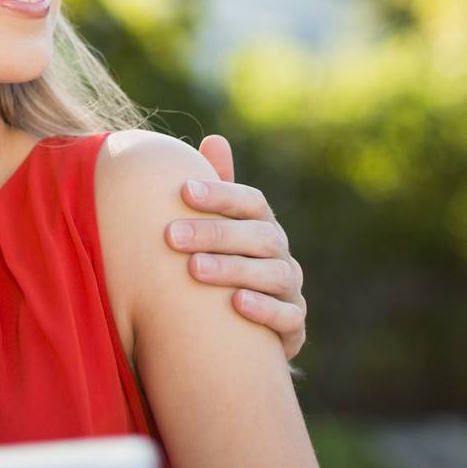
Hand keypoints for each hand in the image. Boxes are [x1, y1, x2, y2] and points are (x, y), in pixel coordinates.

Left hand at [163, 135, 306, 359]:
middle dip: (216, 234)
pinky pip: (288, 317)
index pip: (251, 202)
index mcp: (262, 225)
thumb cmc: (223, 264)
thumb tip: (215, 139)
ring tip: (194, 269)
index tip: (183, 190)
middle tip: (172, 236)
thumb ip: (217, 189)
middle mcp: (281, 254)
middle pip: (259, 236)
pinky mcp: (294, 326)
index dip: (221, 194)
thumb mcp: (219, 227)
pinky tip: (236, 304)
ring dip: (233, 269)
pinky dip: (265, 309)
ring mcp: (290, 289)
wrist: (240, 328)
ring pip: (272, 274)